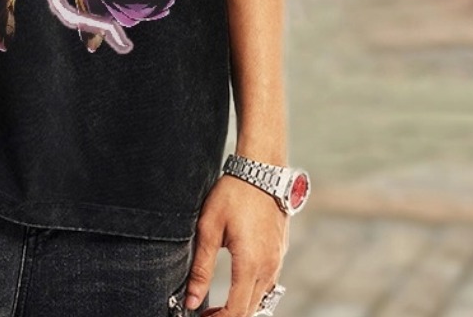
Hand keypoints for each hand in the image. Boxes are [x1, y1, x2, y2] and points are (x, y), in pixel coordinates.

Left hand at [185, 175, 288, 315]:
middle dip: (229, 316)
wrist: (261, 170)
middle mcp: (269, 267)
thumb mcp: (208, 228)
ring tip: (218, 303)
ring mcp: (278, 259)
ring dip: (242, 305)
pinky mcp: (280, 251)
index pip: (237, 312)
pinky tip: (237, 282)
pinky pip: (270, 282)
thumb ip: (201, 267)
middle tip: (206, 313)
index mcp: (250, 264)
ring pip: (263, 298)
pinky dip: (253, 291)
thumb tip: (192, 300)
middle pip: (252, 310)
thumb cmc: (232, 194)